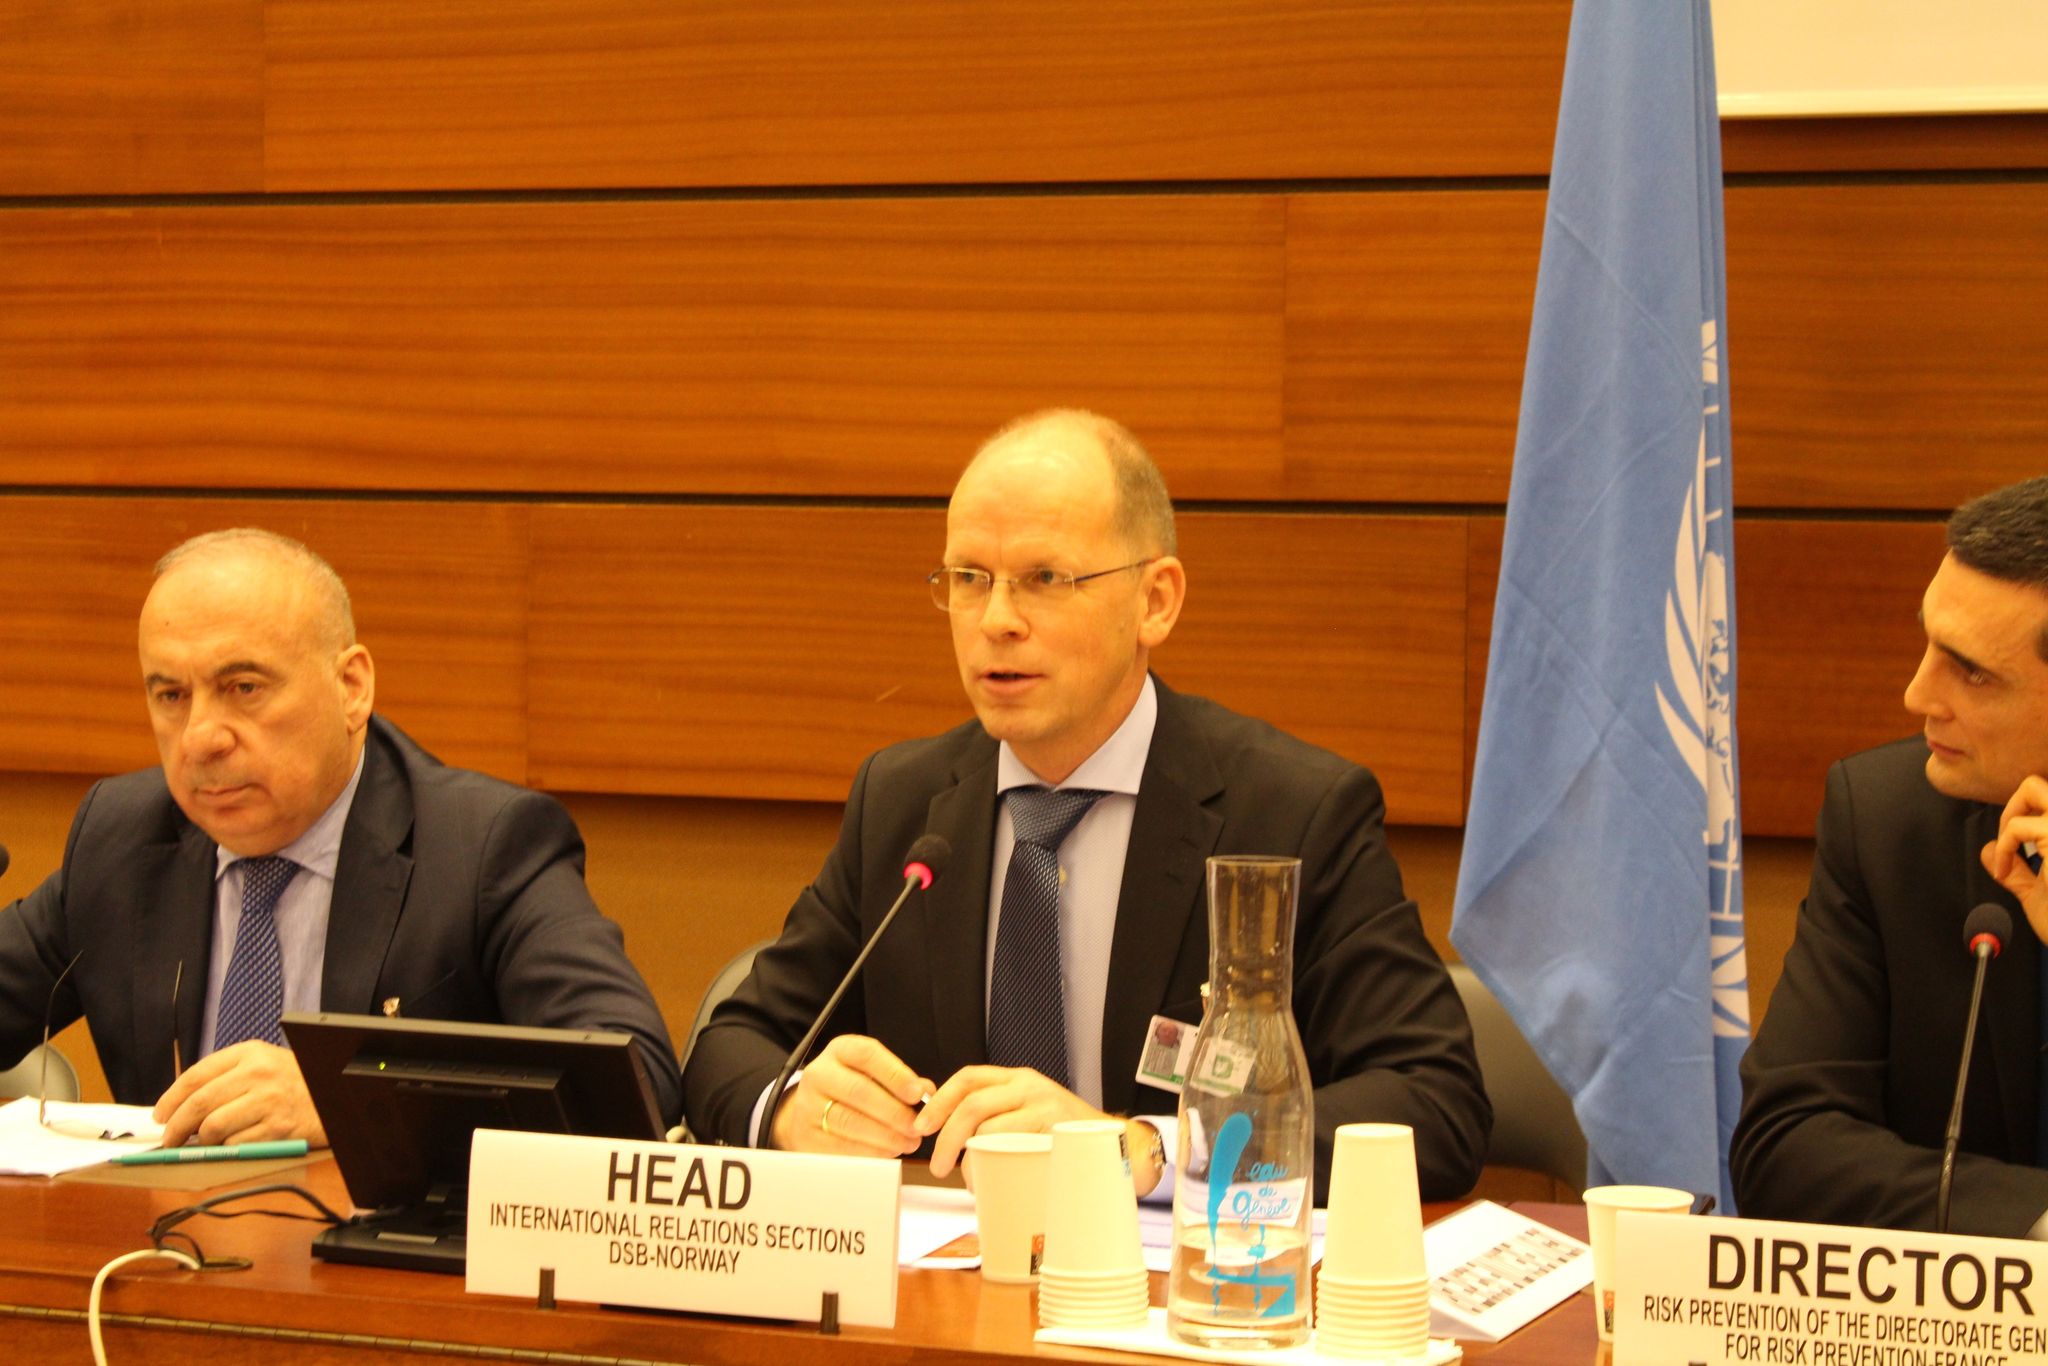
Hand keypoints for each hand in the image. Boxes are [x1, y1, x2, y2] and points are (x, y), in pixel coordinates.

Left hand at [152, 1041, 326, 1147]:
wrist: (336, 1095)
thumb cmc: (292, 1083)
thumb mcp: (262, 1064)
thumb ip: (225, 1077)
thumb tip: (178, 1107)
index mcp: (250, 1053)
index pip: (196, 1075)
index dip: (170, 1098)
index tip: (160, 1115)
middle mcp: (260, 1074)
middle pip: (199, 1103)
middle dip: (176, 1126)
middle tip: (169, 1139)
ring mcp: (270, 1101)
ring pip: (213, 1127)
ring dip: (202, 1141)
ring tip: (203, 1142)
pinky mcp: (279, 1128)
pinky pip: (236, 1145)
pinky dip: (228, 1149)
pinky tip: (232, 1144)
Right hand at [771, 1034, 932, 1157]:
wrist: (811, 1112)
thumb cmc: (852, 1090)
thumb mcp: (874, 1074)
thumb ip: (902, 1080)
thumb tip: (927, 1091)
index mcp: (840, 1051)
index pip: (867, 1055)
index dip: (895, 1074)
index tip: (918, 1094)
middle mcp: (819, 1074)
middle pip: (858, 1091)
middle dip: (893, 1111)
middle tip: (916, 1127)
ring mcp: (808, 1105)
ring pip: (848, 1121)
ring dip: (885, 1136)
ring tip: (908, 1142)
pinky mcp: (805, 1136)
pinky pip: (839, 1147)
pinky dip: (868, 1152)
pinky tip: (887, 1153)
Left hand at [915, 1065, 1110, 1181]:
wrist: (1118, 1144)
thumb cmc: (1066, 1137)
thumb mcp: (1031, 1115)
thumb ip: (1000, 1119)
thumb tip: (953, 1143)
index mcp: (1018, 1080)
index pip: (969, 1078)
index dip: (940, 1100)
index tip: (922, 1126)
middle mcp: (1029, 1085)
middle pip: (972, 1103)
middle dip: (946, 1136)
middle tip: (937, 1165)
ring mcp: (1043, 1104)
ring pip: (988, 1125)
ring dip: (969, 1157)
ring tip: (968, 1180)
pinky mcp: (1055, 1126)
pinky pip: (1011, 1142)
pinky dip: (993, 1162)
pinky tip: (993, 1178)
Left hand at [1981, 775, 2047, 940]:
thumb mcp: (2039, 892)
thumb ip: (2019, 870)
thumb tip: (1990, 850)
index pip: (2046, 801)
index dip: (2023, 817)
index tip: (2015, 851)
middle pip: (2039, 783)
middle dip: (2013, 807)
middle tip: (2009, 842)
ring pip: (2032, 787)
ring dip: (2008, 822)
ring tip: (2010, 857)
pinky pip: (2017, 826)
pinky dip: (2003, 848)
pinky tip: (2008, 872)